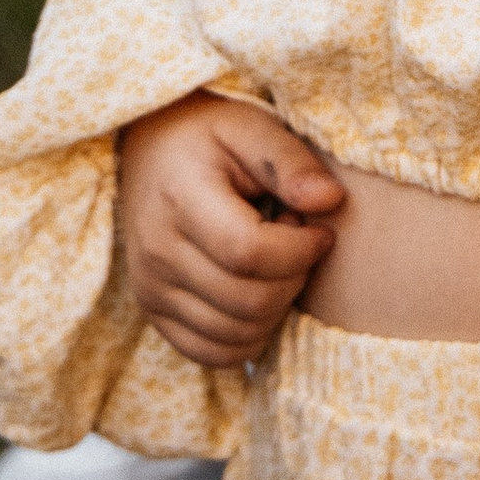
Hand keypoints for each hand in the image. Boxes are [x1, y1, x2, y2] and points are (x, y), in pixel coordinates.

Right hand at [119, 94, 343, 368]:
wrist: (148, 148)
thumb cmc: (207, 135)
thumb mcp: (251, 127)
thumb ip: (291, 161)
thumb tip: (330, 200)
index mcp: (180, 200)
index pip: (250, 254)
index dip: (300, 250)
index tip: (320, 229)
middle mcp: (157, 252)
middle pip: (248, 301)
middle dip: (293, 278)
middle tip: (296, 241)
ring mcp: (150, 288)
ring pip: (236, 335)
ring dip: (275, 307)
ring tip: (273, 262)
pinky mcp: (153, 310)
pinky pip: (211, 352)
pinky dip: (248, 337)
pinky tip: (257, 292)